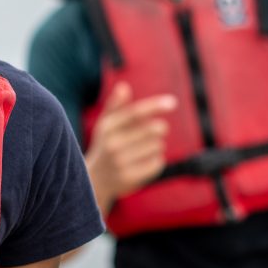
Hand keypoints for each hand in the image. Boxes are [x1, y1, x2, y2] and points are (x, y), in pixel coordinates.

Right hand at [86, 82, 176, 210]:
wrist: (94, 180)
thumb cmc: (105, 146)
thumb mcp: (106, 124)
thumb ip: (115, 105)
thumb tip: (123, 86)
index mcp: (107, 127)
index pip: (135, 113)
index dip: (154, 106)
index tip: (173, 103)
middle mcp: (113, 144)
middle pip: (152, 129)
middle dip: (160, 127)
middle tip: (159, 129)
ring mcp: (120, 162)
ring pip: (157, 146)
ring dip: (157, 145)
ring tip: (145, 149)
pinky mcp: (130, 178)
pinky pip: (157, 163)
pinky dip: (157, 160)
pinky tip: (146, 161)